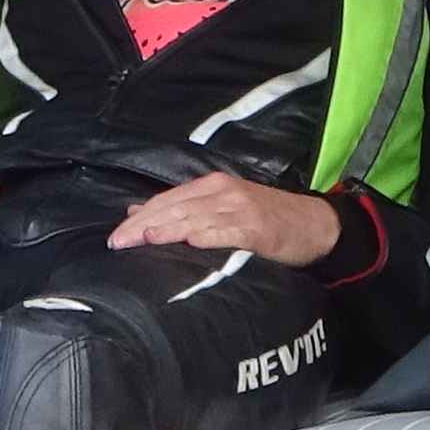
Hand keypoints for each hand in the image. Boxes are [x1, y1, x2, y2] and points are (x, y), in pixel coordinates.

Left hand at [109, 171, 341, 267]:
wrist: (314, 224)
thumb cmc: (265, 219)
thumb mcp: (221, 208)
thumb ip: (183, 209)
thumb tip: (137, 212)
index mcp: (211, 187)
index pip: (166, 200)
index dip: (139, 216)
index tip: (115, 236)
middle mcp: (222, 192)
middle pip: (175, 207)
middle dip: (143, 224)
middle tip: (118, 242)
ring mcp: (240, 208)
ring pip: (197, 218)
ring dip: (169, 228)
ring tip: (144, 238)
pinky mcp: (258, 227)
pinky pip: (229, 231)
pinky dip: (209, 235)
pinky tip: (191, 242)